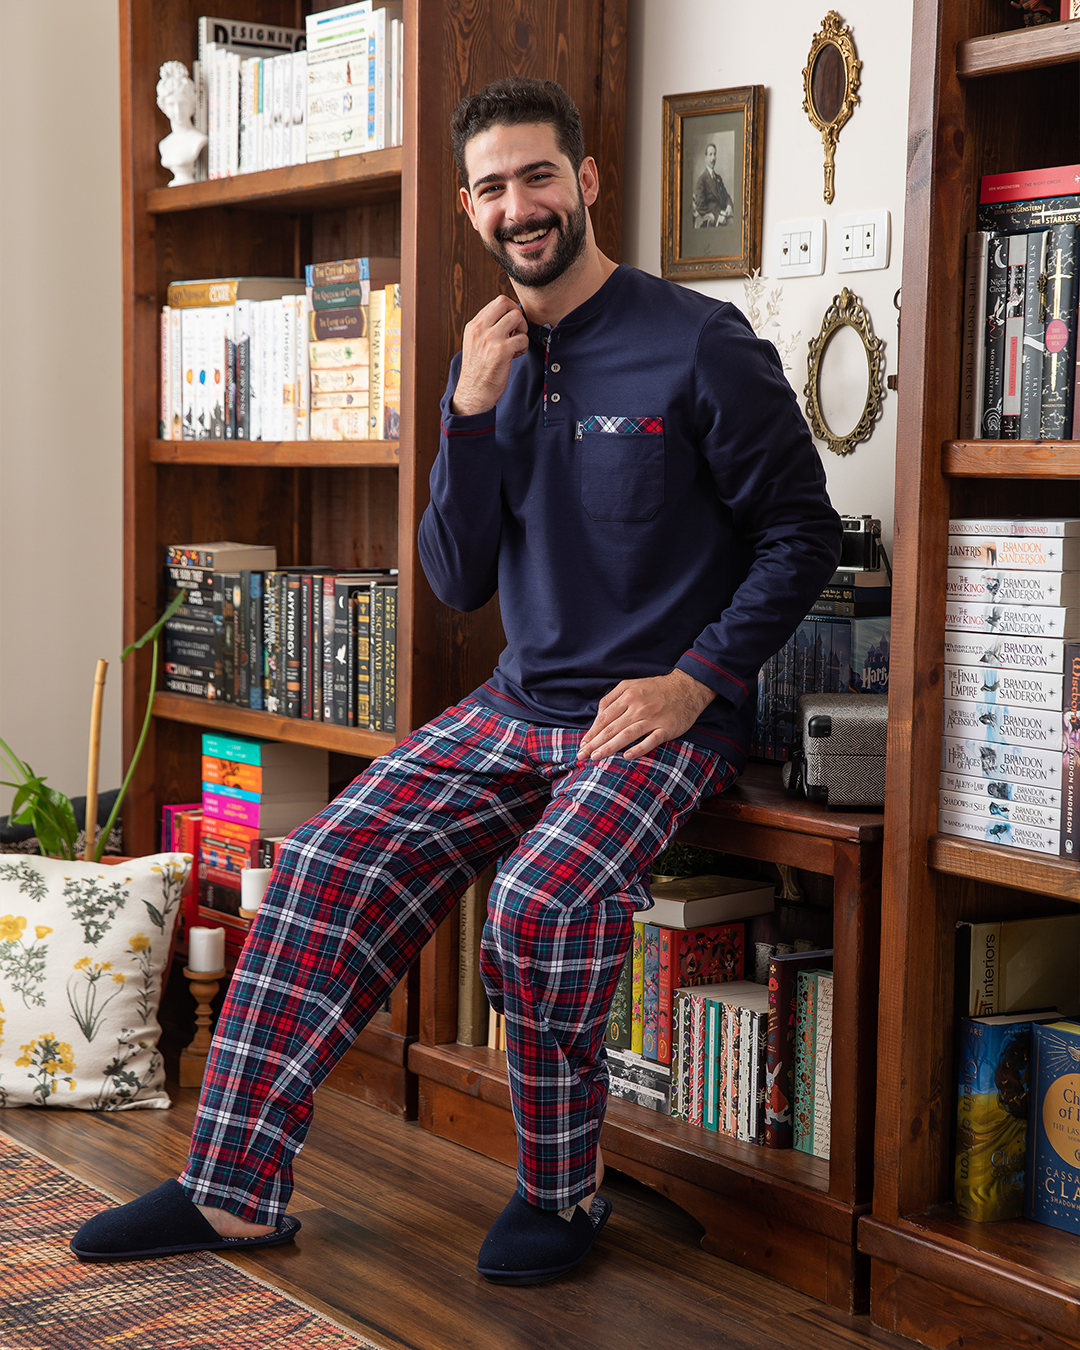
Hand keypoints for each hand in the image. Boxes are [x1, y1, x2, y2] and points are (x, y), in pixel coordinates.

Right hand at [451, 295, 528, 415]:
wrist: (473, 393)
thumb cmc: (478, 371)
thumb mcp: (474, 344)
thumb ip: (486, 329)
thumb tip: (508, 316)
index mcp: (473, 326)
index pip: (496, 303)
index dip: (508, 312)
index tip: (508, 328)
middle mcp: (480, 329)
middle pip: (505, 302)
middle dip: (516, 314)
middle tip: (515, 331)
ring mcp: (490, 339)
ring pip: (516, 317)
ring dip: (522, 330)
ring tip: (515, 344)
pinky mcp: (501, 351)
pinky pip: (522, 338)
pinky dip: (523, 347)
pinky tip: (515, 356)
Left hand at [578, 669, 715, 762]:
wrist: (688, 686)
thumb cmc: (656, 688)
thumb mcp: (631, 685)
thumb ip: (612, 699)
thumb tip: (597, 716)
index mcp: (627, 696)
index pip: (604, 718)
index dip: (591, 732)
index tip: (582, 744)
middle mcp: (638, 707)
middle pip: (612, 728)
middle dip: (594, 743)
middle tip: (582, 755)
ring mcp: (653, 718)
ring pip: (627, 735)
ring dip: (609, 747)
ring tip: (596, 757)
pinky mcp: (667, 728)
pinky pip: (651, 741)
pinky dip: (638, 749)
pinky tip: (626, 757)